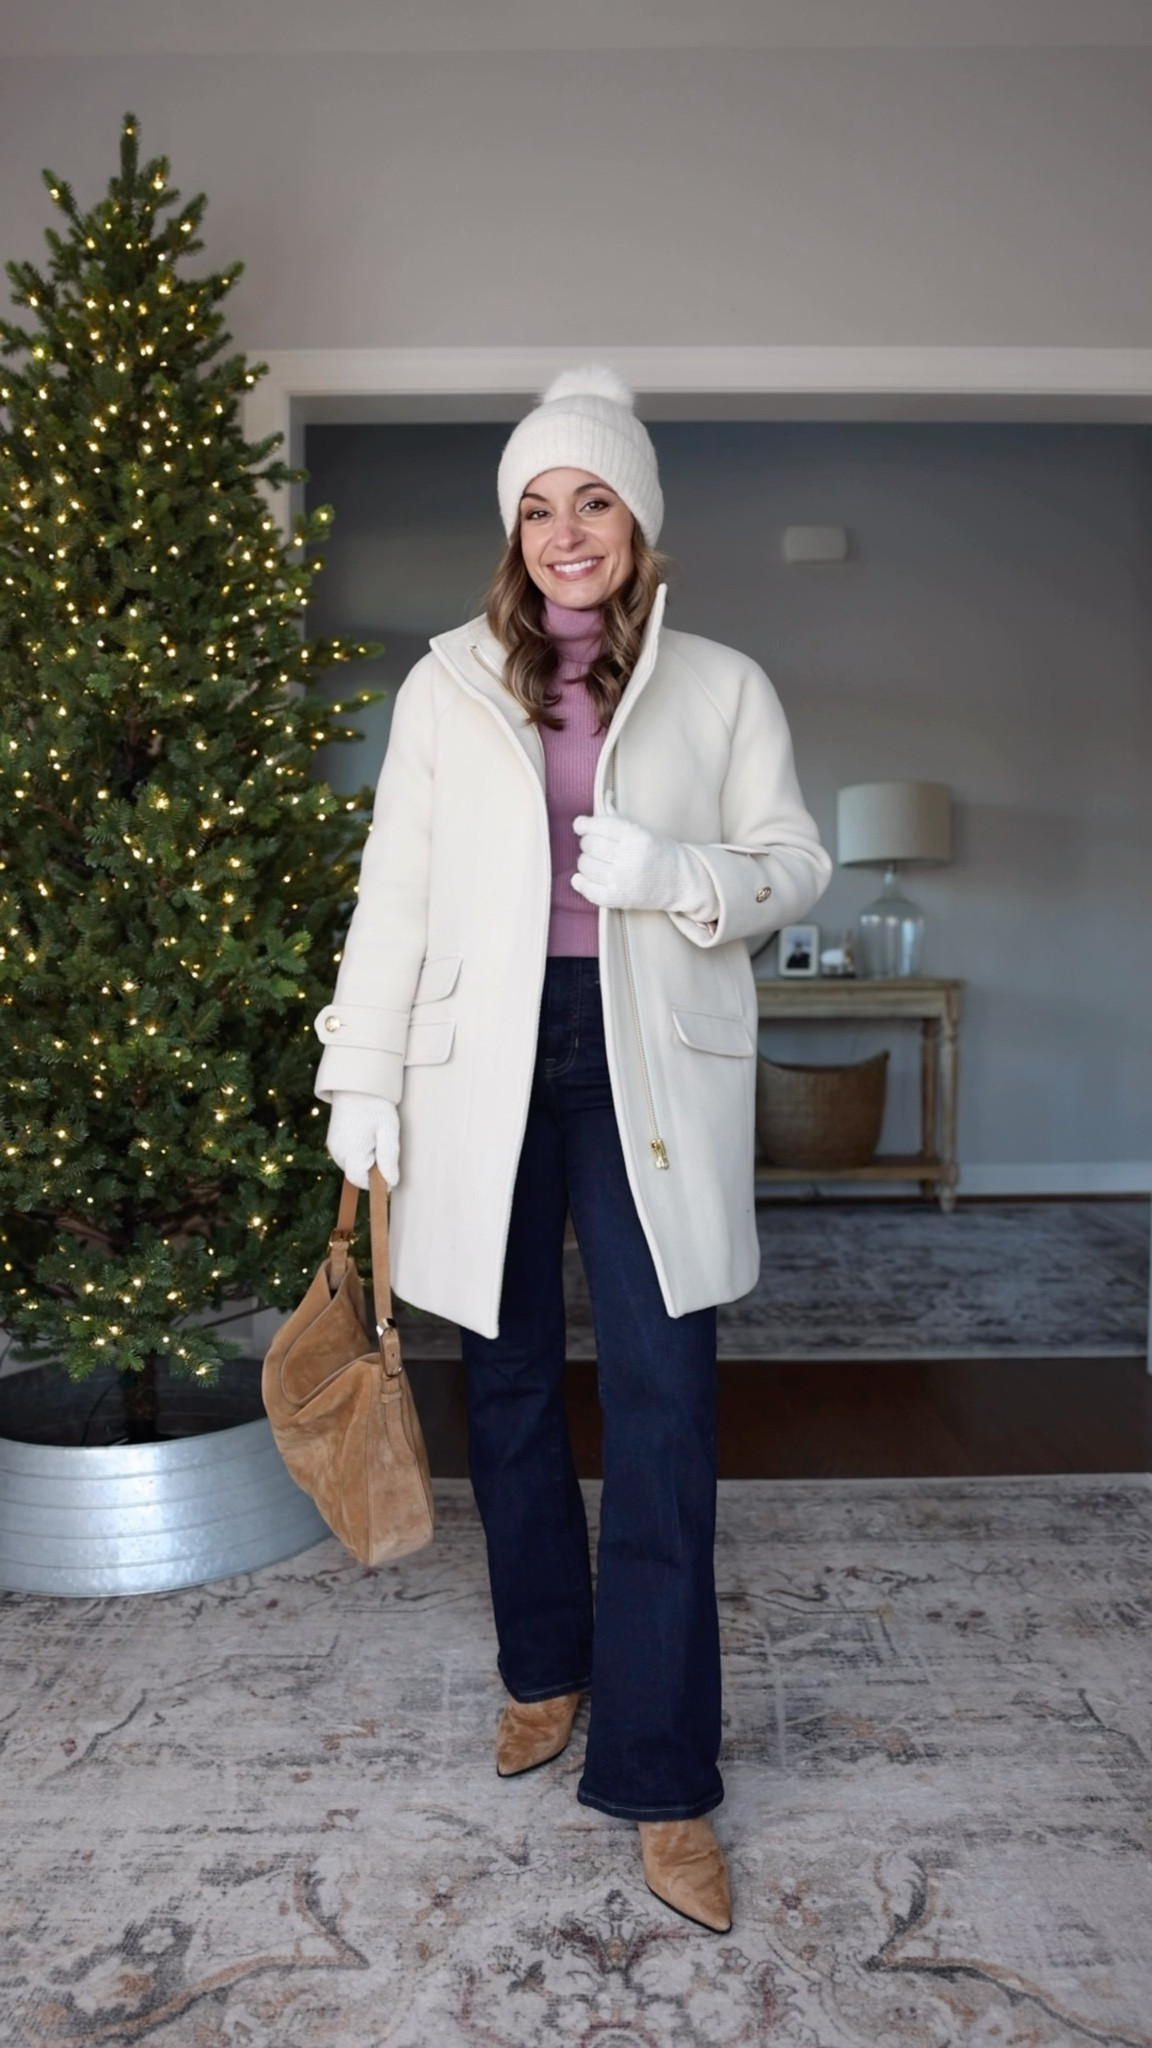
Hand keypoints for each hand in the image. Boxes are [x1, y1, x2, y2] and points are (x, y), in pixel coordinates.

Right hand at [326, 1093, 400, 1191]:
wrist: (356, 1085)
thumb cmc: (375, 1106)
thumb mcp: (388, 1131)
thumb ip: (388, 1159)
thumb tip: (391, 1183)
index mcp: (351, 1152)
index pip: (361, 1181)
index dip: (376, 1180)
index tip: (388, 1168)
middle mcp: (338, 1152)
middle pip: (357, 1174)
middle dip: (371, 1167)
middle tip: (381, 1143)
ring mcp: (333, 1147)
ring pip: (351, 1165)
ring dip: (364, 1159)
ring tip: (373, 1136)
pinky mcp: (332, 1141)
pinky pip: (346, 1156)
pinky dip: (356, 1152)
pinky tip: (364, 1135)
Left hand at [571, 798, 718, 920]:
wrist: (681, 882)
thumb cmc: (661, 853)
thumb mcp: (643, 831)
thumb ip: (619, 818)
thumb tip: (604, 796)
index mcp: (637, 836)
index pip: (599, 826)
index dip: (583, 825)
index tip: (580, 826)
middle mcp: (629, 858)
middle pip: (590, 845)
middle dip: (586, 843)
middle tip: (592, 844)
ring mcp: (622, 880)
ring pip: (586, 866)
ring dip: (585, 862)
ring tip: (593, 861)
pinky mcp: (618, 898)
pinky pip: (588, 890)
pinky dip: (580, 882)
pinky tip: (582, 878)